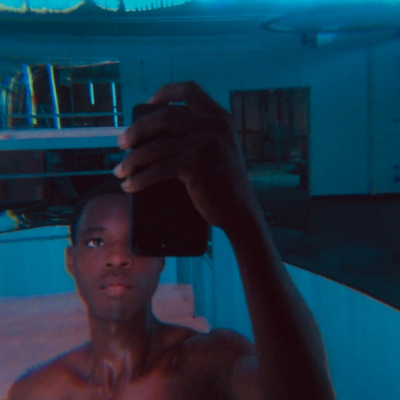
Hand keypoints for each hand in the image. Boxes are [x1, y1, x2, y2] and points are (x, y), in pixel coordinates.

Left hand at [113, 81, 260, 231]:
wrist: (240, 210)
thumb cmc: (222, 183)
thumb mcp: (217, 149)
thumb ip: (197, 135)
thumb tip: (151, 135)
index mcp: (220, 118)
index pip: (189, 90)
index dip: (164, 93)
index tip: (147, 104)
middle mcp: (215, 126)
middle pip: (164, 117)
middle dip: (137, 129)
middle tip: (121, 143)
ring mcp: (207, 144)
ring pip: (157, 146)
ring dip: (132, 159)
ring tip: (120, 170)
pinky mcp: (198, 166)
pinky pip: (159, 169)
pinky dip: (140, 178)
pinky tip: (129, 186)